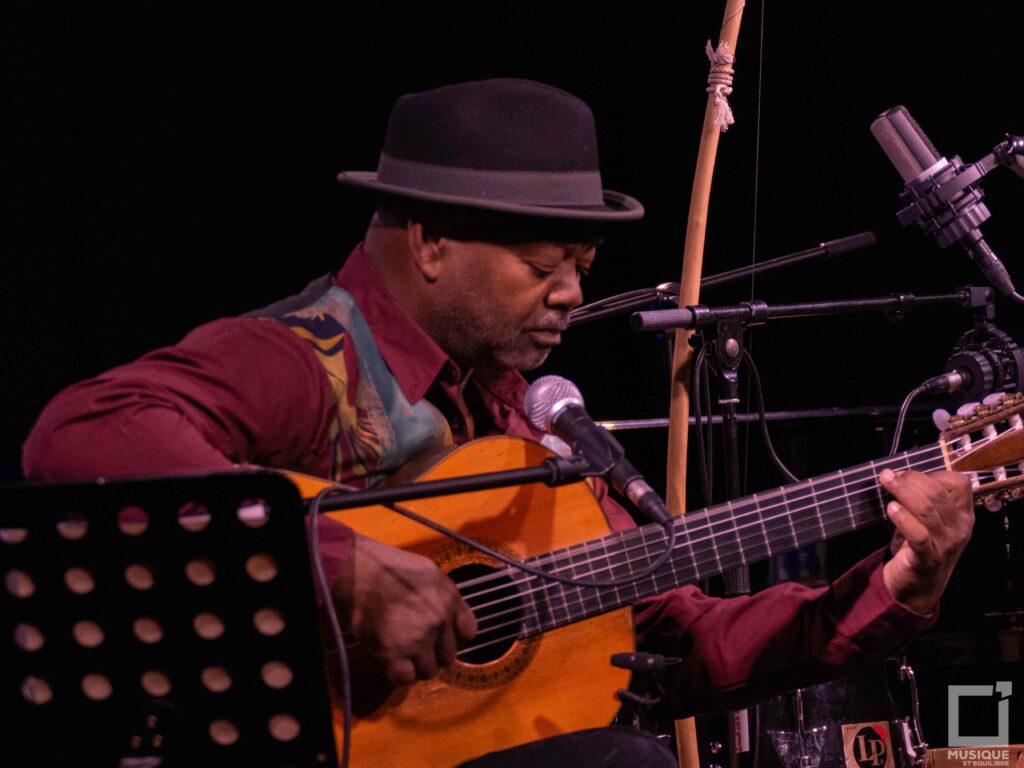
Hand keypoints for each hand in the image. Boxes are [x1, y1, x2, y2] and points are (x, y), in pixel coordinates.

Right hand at [332, 533, 476, 685]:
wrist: (362, 573)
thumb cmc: (391, 568)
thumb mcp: (430, 572)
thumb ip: (446, 595)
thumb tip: (454, 617)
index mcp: (449, 599)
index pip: (468, 633)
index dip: (454, 638)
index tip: (441, 639)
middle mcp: (439, 621)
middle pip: (448, 656)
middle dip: (434, 654)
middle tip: (416, 647)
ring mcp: (419, 639)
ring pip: (429, 670)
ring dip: (417, 666)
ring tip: (402, 653)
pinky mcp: (395, 653)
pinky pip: (406, 678)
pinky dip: (399, 674)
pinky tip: (392, 663)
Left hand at [880, 469, 973, 613]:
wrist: (918, 588)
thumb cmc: (921, 548)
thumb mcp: (931, 522)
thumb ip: (923, 500)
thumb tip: (898, 475)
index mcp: (963, 516)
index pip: (959, 484)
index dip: (932, 474)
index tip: (907, 473)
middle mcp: (959, 529)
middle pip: (938, 494)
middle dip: (911, 479)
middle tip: (888, 475)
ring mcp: (946, 545)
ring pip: (927, 511)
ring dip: (904, 493)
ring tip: (886, 484)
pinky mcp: (927, 559)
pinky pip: (918, 535)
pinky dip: (904, 519)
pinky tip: (891, 509)